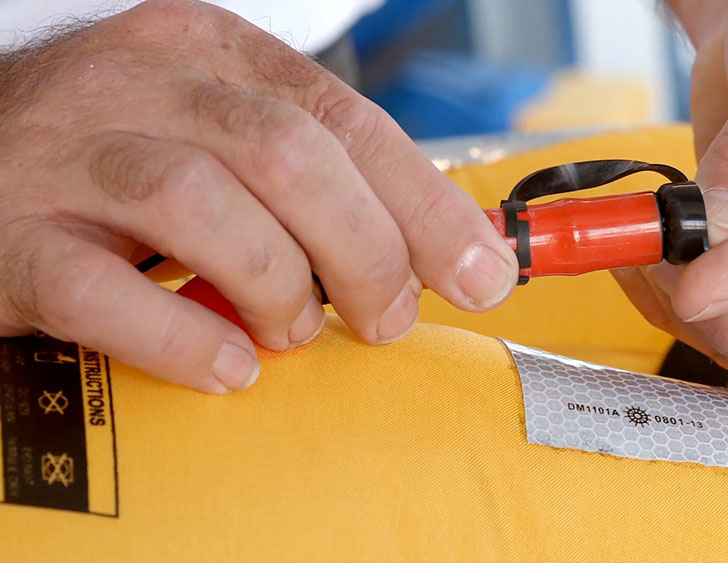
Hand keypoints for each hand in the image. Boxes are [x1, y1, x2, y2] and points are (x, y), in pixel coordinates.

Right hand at [0, 0, 517, 392]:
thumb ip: (316, 178)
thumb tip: (434, 249)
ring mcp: (68, 156)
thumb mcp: (222, 134)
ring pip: (204, 209)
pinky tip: (225, 362)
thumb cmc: (118, 157)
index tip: (479, 271)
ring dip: (277, 289)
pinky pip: (105, 293)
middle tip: (383, 316)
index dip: (425, 203)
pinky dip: (184, 339)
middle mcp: (141, 86)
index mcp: (212, 54)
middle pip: (289, 157)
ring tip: (290, 332)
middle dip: (365, 252)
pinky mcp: (14, 238)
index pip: (346, 119)